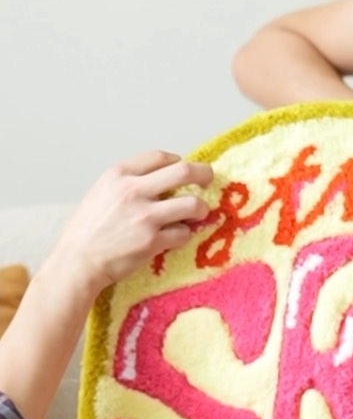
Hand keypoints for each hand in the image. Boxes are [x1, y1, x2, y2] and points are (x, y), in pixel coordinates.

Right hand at [51, 151, 213, 294]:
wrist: (78, 261)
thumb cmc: (88, 230)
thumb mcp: (102, 192)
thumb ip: (129, 182)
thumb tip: (161, 178)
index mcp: (119, 175)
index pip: (160, 157)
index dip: (178, 161)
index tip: (184, 168)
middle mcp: (133, 191)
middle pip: (184, 171)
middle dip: (204, 174)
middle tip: (208, 180)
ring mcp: (145, 216)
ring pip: (192, 204)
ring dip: (201, 209)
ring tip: (199, 213)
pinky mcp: (152, 241)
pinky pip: (183, 233)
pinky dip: (183, 234)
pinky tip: (175, 237)